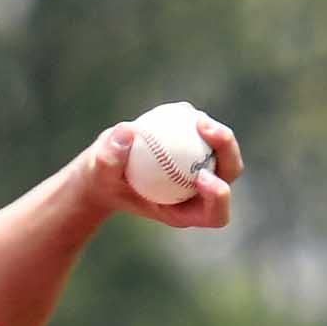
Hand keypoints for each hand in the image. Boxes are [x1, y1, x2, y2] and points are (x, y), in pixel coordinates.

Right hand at [78, 112, 242, 230]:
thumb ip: (109, 158)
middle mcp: (199, 192)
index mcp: (184, 212)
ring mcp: (200, 166)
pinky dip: (196, 122)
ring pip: (222, 150)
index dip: (218, 197)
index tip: (200, 177)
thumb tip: (127, 131)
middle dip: (227, 152)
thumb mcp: (98, 173)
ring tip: (196, 119)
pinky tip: (184, 111)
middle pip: (229, 174)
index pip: (215, 214)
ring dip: (217, 133)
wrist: (103, 169)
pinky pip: (204, 132)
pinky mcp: (194, 146)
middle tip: (206, 130)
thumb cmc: (101, 180)